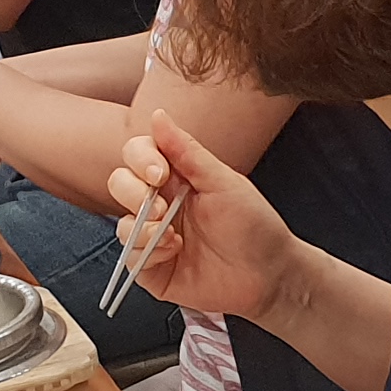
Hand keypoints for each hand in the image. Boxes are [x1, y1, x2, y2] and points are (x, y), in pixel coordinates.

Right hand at [107, 113, 304, 324]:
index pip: (139, 154)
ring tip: (173, 237)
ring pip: (121, 224)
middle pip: (120, 184)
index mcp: (178, 177)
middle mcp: (162, 204)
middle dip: (134, 193)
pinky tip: (174, 253)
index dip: (141, 159)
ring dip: (142, 228)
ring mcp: (156, 237)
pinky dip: (147, 253)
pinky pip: (130, 258)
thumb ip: (187, 151)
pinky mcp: (153, 269)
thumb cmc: (255, 226)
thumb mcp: (224, 183)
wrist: (269, 275)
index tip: (160, 173)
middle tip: (164, 208)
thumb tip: (159, 115)